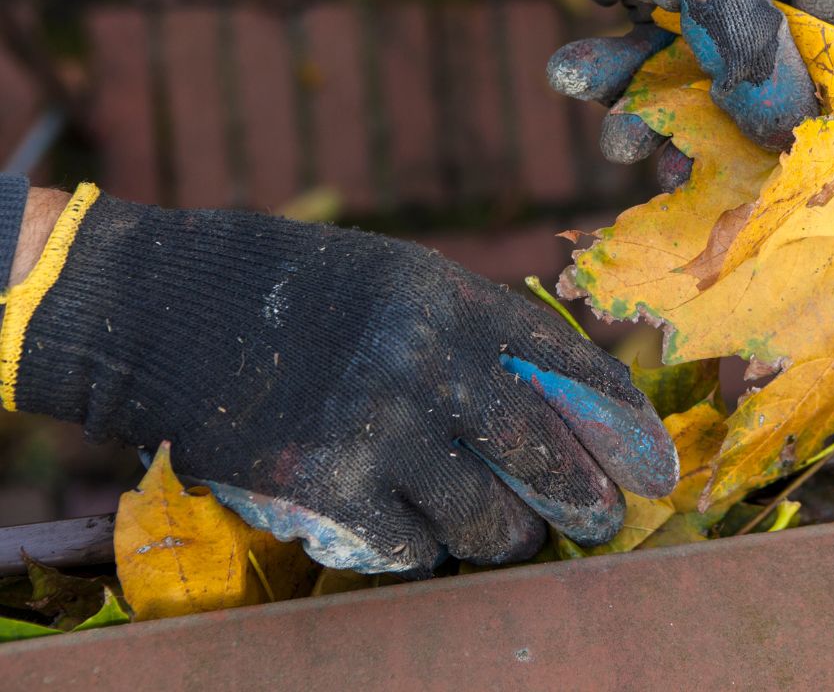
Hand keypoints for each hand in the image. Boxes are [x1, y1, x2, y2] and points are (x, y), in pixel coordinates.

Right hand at [2, 186, 675, 573]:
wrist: (176, 309)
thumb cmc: (312, 295)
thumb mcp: (410, 284)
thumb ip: (487, 338)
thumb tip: (576, 408)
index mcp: (453, 301)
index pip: (570, 371)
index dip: (624, 427)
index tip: (655, 469)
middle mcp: (422, 362)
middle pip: (541, 458)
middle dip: (583, 504)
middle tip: (600, 524)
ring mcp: (372, 428)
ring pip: (485, 520)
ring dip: (506, 538)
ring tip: (508, 532)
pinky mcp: (324, 487)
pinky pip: (413, 548)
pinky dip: (427, 549)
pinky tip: (421, 531)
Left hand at [432, 0, 833, 155]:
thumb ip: (749, 44)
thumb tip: (789, 129)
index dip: (817, 96)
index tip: (781, 156)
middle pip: (773, 57)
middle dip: (719, 114)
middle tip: (681, 169)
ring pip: (708, 61)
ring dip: (658, 101)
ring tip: (616, 140)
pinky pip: (663, 44)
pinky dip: (624, 70)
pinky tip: (574, 76)